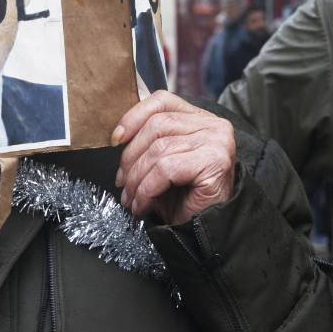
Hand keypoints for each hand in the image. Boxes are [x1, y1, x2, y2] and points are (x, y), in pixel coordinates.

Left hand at [112, 91, 235, 225]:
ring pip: (159, 149)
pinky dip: (147, 189)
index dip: (134, 116)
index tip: (115, 139)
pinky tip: (143, 204)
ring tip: (131, 199)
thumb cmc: (184, 199)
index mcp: (200, 119)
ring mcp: (217, 141)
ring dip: (136, 179)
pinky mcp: (215, 162)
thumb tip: (118, 134)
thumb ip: (149, 141)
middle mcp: (213, 125)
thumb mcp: (162, 162)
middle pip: (157, 125)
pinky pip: (166, 169)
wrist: (205, 230)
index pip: (162, 101)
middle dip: (131, 157)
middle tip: (122, 182)